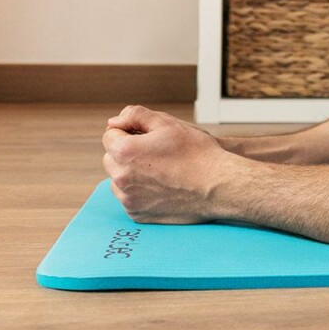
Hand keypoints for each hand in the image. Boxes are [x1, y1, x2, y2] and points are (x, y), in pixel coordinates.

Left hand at [102, 105, 230, 223]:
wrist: (217, 185)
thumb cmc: (196, 152)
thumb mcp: (168, 123)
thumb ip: (136, 115)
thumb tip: (115, 120)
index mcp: (124, 152)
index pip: (110, 134)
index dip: (129, 130)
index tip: (148, 135)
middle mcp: (120, 177)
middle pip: (112, 158)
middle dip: (127, 151)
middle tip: (156, 151)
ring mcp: (128, 199)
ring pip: (119, 178)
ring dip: (131, 171)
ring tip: (160, 168)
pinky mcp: (137, 214)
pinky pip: (130, 197)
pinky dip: (140, 190)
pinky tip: (162, 184)